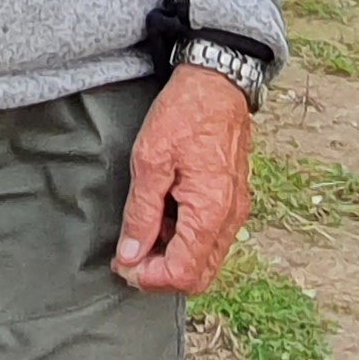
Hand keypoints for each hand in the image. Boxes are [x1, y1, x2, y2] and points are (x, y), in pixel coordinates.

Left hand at [112, 66, 253, 294]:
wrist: (217, 82)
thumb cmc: (184, 113)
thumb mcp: (149, 161)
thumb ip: (142, 213)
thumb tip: (131, 254)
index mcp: (210, 212)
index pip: (183, 274)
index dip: (149, 277)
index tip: (123, 261)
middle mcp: (230, 218)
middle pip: (199, 277)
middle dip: (161, 275)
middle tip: (131, 255)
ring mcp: (235, 210)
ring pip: (206, 260)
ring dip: (173, 257)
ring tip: (144, 231)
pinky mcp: (233, 201)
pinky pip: (211, 238)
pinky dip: (185, 240)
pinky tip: (163, 216)